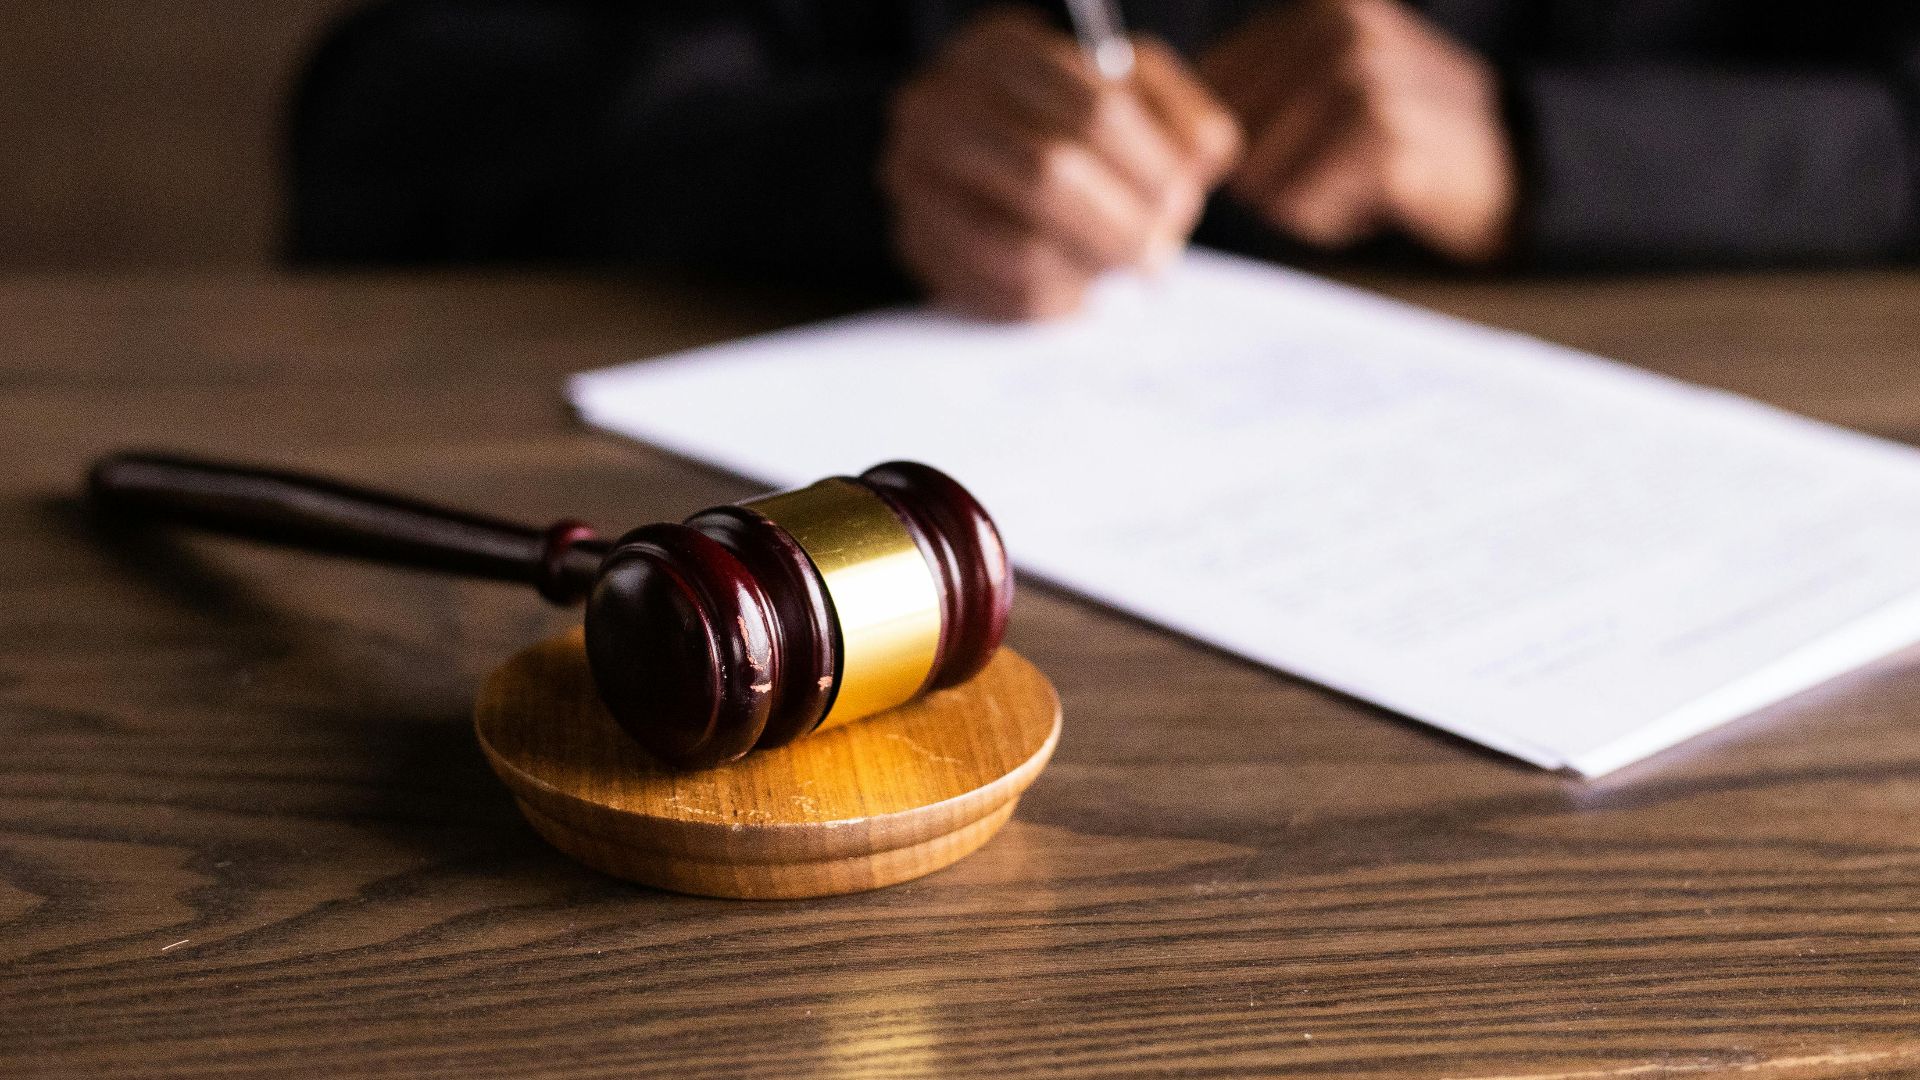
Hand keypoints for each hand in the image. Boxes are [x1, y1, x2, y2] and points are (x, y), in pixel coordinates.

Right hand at [880, 7, 1240, 319]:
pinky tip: (1079, 288)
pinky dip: (1054, 302)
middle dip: (1120, 226)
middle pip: (1048, 175)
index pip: (1094, 110)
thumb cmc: (1075, 120)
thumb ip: (1181, 117)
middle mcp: (938, 106)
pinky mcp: (915, 242)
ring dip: (1089, 270)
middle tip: (1159, 255)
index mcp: (999, 50)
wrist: (989, 150)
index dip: (1150, 167)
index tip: (1182, 201)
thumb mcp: (1136, 92)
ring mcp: (914, 178)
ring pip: (1018, 246)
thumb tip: (1198, 162)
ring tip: (1120, 271)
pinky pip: (995, 293)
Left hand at [1199, 0, 1516, 263]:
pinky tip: (1375, 199)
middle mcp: (1338, 30)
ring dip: (1299, 201)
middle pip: (1230, 137)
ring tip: (1356, 182)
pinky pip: (1303, 205)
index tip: (1290, 151)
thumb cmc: (1404, 136)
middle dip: (1267, 174)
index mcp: (1318, 10)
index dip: (1230, 141)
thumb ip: (1259, 90)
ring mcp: (1363, 79)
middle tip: (1334, 170)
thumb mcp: (1337, 82)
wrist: (1513, 165)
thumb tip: (1168, 135)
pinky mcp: (1381, 138)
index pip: (1212, 86)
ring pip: (1261, 175)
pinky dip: (1329, 219)